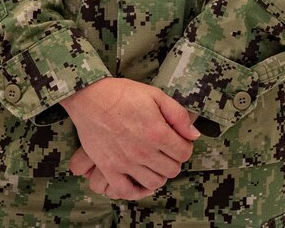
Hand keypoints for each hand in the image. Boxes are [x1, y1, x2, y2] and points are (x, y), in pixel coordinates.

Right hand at [61, 79, 198, 197]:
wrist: (91, 97)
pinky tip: (139, 180)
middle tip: (167, 151)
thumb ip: (178, 115)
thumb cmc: (123, 94)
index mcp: (157, 133)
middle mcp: (143, 152)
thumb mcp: (156, 95)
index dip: (185, 146)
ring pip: (153, 182)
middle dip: (174, 160)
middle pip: (171, 170)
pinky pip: (126, 191)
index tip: (178, 141)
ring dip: (158, 174)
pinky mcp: (109, 168)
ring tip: (155, 163)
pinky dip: (136, 190)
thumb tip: (194, 135)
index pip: (184, 153)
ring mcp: (125, 163)